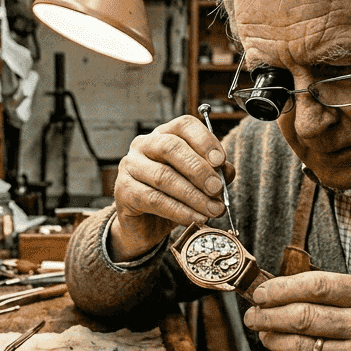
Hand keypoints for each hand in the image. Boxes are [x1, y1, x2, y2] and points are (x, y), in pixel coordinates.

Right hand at [109, 115, 234, 260]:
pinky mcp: (123, 191)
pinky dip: (179, 211)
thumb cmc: (172, 196)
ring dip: (193, 195)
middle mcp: (144, 145)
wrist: (144, 225)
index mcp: (165, 134)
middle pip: (171, 147)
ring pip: (164, 176)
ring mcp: (130, 166)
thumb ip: (214, 172)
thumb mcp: (197, 182)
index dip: (204, 141)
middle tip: (217, 189)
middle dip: (199, 170)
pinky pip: (154, 199)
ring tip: (213, 210)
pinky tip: (195, 218)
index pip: (184, 125)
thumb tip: (227, 171)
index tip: (221, 161)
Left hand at [244, 272, 350, 350]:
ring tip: (264, 333)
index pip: (318, 286)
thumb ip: (330, 293)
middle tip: (252, 316)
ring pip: (299, 347)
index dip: (281, 288)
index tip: (261, 293)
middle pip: (303, 317)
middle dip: (268, 315)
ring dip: (272, 339)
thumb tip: (275, 291)